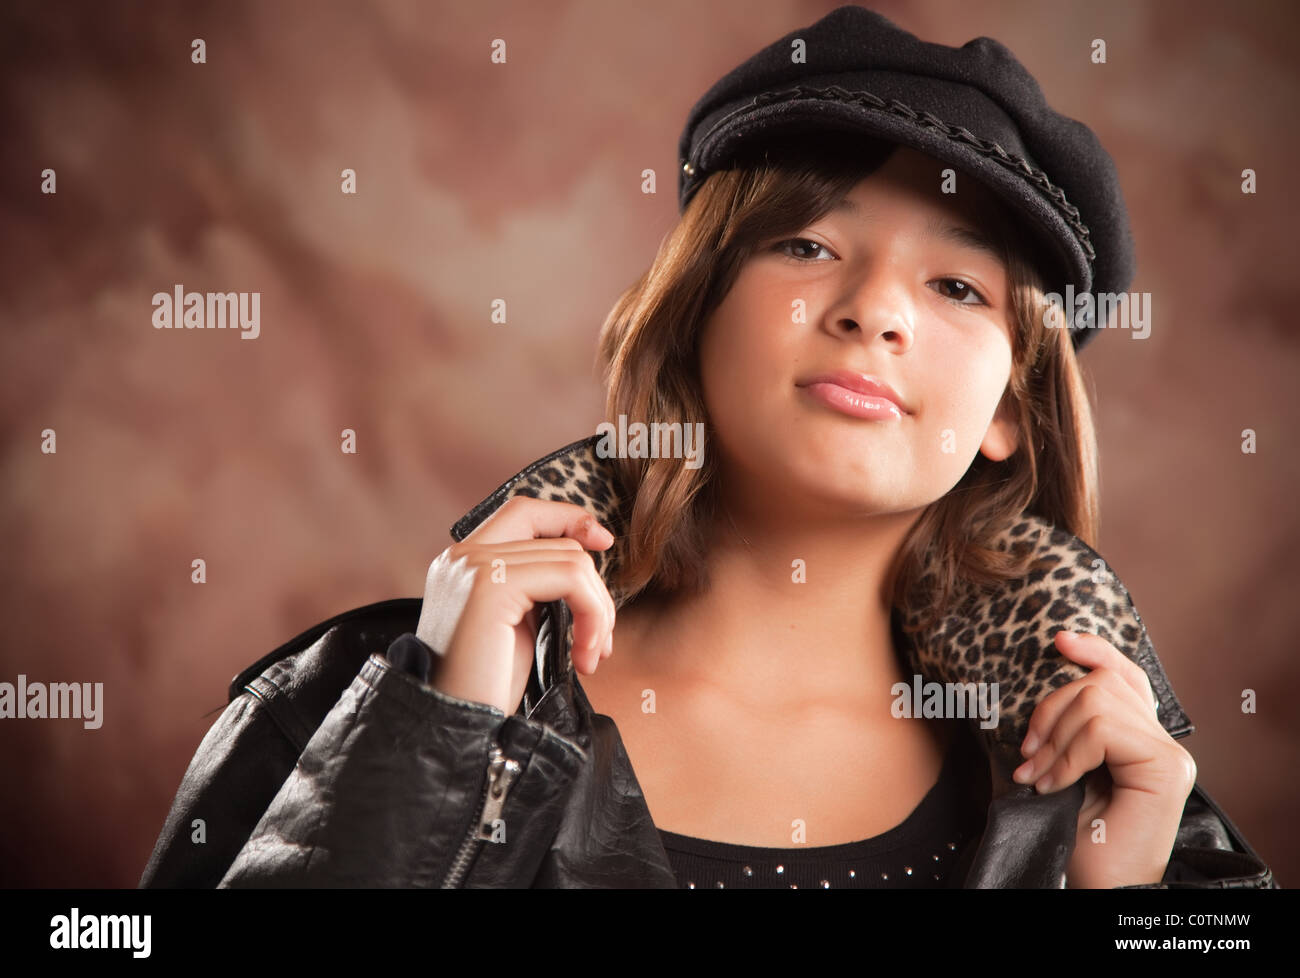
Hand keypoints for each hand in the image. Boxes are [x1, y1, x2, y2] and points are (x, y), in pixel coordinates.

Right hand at [416, 495, 617, 715]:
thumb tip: (585, 563)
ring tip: (591, 655)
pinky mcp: (492, 584)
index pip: (524, 511)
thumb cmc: (484, 689)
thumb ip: (535, 589)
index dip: (568, 518)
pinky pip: (570, 578)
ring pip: (572, 560)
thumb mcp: (513, 627)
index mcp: (463, 563)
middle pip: (558, 541)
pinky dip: (593, 615)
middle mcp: (462, 556)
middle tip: (600, 643)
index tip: (604, 542)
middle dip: (595, 591)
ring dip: (598, 611)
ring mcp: (474, 565)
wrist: (452, 729)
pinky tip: (585, 657)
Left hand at [1012, 630, 1197, 887]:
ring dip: (1053, 738)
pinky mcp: (1166, 768)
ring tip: (1039, 776)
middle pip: (1100, 684)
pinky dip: (1067, 754)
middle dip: (1049, 711)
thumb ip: (1063, 733)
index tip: (1059, 641)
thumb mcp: (1059, 772)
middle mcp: (1163, 743)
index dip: (1095, 652)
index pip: (1123, 677)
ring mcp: (1168, 754)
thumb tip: (1038, 686)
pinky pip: (1103, 730)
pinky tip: (1055, 784)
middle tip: (1027, 758)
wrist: (1096, 886)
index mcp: (1140, 740)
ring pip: (1097, 701)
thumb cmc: (1076, 840)